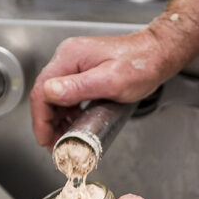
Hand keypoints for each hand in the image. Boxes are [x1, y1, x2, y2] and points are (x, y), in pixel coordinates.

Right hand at [30, 27, 179, 147]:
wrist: (157, 54)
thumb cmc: (140, 65)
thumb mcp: (111, 80)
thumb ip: (79, 87)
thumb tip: (50, 93)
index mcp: (70, 57)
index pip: (42, 90)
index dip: (41, 118)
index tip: (44, 139)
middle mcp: (69, 58)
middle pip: (46, 93)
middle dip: (47, 122)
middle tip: (54, 144)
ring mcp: (75, 63)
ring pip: (55, 95)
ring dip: (56, 119)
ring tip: (62, 138)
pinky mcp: (83, 70)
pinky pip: (67, 93)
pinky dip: (66, 111)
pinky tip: (73, 123)